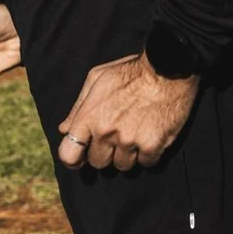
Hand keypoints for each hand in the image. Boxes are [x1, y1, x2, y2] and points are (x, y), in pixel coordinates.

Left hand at [56, 52, 197, 171]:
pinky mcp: (152, 145)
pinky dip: (149, 154)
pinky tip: (151, 136)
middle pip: (98, 163)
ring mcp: (129, 140)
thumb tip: (65, 129)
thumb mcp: (97, 79)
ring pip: (123, 166)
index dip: (75, 159)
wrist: (167, 67)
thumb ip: (78, 107)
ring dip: (129, 154)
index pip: (69, 155)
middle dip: (106, 154)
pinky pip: (146, 164)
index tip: (83, 156)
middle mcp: (106, 131)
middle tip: (117, 138)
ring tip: (136, 134)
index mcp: (89, 116)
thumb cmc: (131, 71)